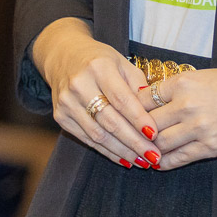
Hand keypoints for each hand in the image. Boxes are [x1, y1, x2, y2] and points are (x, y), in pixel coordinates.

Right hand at [33, 18, 160, 169]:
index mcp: (98, 67)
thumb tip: (154, 110)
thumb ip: (138, 85)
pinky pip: (87, 140)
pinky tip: (124, 158)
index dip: (138, 118)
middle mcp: (80, 85)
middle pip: (110, 120)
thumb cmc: (100, 59)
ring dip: (122, 151)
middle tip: (153, 156)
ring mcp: (67, 103)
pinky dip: (107, 151)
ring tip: (142, 161)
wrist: (64, 56)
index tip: (154, 134)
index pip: (121, 98)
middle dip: (134, 141)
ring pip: (98, 135)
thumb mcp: (122, 62)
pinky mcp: (61, 117)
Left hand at [137, 66, 216, 169]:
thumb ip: (185, 88)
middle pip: (149, 122)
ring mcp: (200, 128)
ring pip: (160, 143)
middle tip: (133, 135)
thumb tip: (160, 98)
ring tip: (144, 150)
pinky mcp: (211, 148)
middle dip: (139, 129)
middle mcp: (189, 104)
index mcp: (187, 82)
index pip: (148, 97)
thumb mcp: (211, 76)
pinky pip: (179, 159)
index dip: (137, 106)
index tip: (132, 112)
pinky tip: (159, 162)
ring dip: (150, 148)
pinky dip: (164, 162)